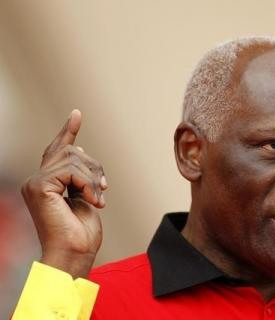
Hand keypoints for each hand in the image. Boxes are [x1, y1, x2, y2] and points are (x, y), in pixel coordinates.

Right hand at [21, 110, 106, 277]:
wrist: (76, 252)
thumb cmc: (82, 232)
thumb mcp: (85, 196)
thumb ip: (79, 176)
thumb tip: (81, 150)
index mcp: (47, 184)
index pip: (57, 150)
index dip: (68, 131)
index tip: (76, 113)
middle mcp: (36, 181)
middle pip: (71, 151)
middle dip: (94, 166)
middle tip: (103, 188)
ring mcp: (35, 183)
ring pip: (73, 157)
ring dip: (93, 178)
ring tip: (97, 199)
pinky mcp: (39, 186)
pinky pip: (72, 170)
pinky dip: (88, 184)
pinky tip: (92, 201)